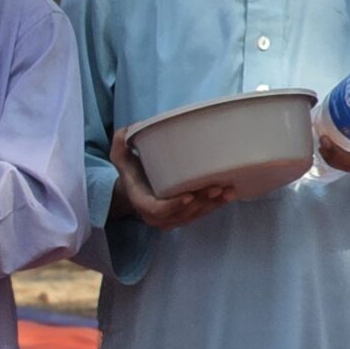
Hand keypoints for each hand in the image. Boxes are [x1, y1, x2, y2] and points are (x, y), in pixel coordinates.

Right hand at [109, 127, 232, 228]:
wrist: (135, 189)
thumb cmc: (133, 171)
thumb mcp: (122, 156)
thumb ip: (121, 143)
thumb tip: (132, 128)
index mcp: (141, 202)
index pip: (157, 209)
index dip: (174, 205)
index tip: (189, 194)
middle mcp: (156, 216)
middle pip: (182, 214)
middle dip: (201, 202)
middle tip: (217, 187)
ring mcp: (171, 219)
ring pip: (194, 216)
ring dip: (212, 205)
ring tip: (228, 190)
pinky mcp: (184, 217)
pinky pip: (200, 215)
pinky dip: (215, 206)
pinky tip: (228, 195)